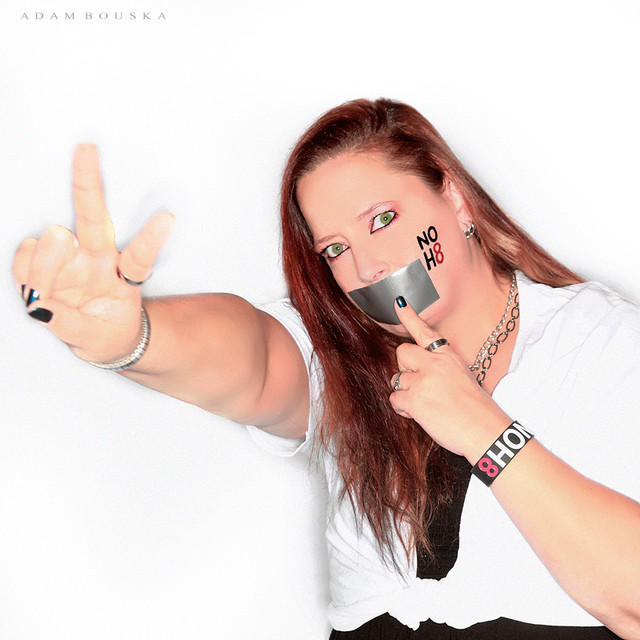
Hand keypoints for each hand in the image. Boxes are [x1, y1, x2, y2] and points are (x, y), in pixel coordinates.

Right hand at [12, 144, 174, 363]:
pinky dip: (25, 271)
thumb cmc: (106, 333)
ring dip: (43, 268)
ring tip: (49, 295)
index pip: (140, 257)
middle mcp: (100, 258)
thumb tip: (40, 307)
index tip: (168, 218)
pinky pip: (26, 254)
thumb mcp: (97, 342)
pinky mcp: (47, 257)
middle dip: (88, 183)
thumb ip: (70, 325)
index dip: (150, 238)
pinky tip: (38, 286)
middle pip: (95, 218)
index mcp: (125, 278)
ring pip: (51, 243)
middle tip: (86, 148)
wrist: (99, 335)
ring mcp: (73, 255)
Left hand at [389, 299, 510, 461]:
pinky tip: (420, 414)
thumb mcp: (463, 377)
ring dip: (405, 392)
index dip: (410, 317)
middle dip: (405, 368)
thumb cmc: (476, 409)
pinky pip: (395, 399)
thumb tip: (419, 372)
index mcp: (449, 356)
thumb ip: (441, 369)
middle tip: (419, 383)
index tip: (398, 303)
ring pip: (396, 378)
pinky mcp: (414, 399)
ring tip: (426, 403)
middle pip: (402, 353)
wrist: (485, 430)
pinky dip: (403, 408)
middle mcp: (435, 363)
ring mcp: (423, 380)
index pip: (425, 332)